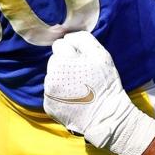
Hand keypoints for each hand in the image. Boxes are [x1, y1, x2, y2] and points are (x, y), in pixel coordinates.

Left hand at [44, 31, 154, 154]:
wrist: (105, 117)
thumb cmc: (105, 84)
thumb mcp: (101, 55)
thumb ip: (83, 39)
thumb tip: (67, 37)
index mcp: (63, 60)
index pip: (60, 45)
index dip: (73, 51)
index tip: (82, 60)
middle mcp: (52, 74)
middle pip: (54, 60)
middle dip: (65, 64)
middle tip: (81, 74)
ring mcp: (48, 91)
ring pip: (52, 75)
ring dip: (63, 78)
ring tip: (79, 87)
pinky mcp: (48, 104)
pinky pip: (52, 92)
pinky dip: (60, 93)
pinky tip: (74, 97)